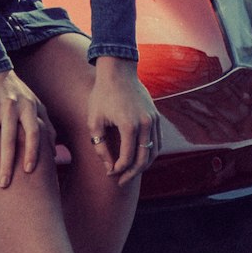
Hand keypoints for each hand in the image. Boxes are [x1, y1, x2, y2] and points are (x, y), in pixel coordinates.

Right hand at [0, 70, 54, 189]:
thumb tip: (55, 151)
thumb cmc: (18, 93)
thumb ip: (46, 126)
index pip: (32, 132)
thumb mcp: (35, 104)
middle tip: (5, 186)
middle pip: (8, 140)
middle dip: (6, 165)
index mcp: (28, 106)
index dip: (32, 151)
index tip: (29, 171)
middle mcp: (11, 107)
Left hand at [88, 58, 159, 186]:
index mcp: (129, 125)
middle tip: (121, 182)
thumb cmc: (102, 94)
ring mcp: (153, 119)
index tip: (110, 174)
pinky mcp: (156, 116)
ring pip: (154, 151)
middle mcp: (145, 123)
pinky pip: (157, 140)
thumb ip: (100, 147)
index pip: (127, 158)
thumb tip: (109, 168)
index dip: (119, 170)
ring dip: (144, 165)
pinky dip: (150, 152)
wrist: (117, 70)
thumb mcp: (94, 121)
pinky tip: (139, 158)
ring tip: (130, 172)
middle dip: (132, 173)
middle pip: (144, 159)